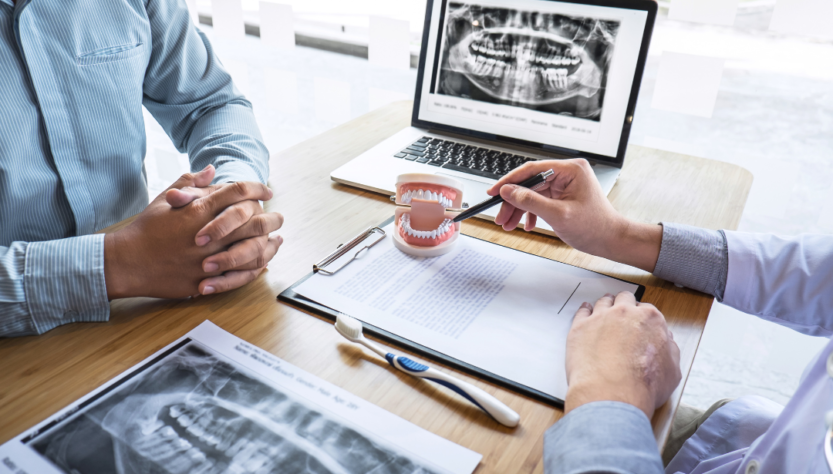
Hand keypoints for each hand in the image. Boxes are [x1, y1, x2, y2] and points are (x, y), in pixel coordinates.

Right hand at [104, 166, 280, 298]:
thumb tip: (211, 169)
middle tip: (279, 217)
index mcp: (199, 211)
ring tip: (276, 239)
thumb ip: (190, 182)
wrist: (127, 262)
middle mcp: (208, 235)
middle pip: (253, 222)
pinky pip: (239, 276)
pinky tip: (263, 263)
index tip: (267, 190)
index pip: (238, 193)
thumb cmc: (145, 229)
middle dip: (271, 218)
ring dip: (268, 245)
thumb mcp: (165, 200)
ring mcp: (208, 260)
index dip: (257, 188)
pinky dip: (255, 269)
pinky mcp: (205, 280)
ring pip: (252, 251)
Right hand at [486, 159, 661, 271]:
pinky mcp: (563, 195)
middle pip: (530, 182)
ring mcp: (565, 184)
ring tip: (509, 224)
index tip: (494, 191)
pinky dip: (531, 212)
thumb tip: (508, 191)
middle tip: (500, 216)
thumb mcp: (558, 215)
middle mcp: (568, 173)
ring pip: (533, 193)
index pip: (532, 169)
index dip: (510, 181)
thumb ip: (530, 201)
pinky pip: (540, 200)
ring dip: (519, 209)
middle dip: (513, 201)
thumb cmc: (595, 227)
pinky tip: (526, 224)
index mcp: (571, 170)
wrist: (611, 240)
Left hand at [564, 292, 680, 418]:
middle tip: (622, 314)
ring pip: (603, 302)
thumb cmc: (642, 385)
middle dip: (624, 305)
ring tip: (604, 310)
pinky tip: (586, 312)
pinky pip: (582, 311)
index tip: (639, 323)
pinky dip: (585, 311)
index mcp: (650, 319)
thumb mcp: (672, 371)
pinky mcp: (580, 327)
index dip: (642, 317)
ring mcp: (600, 318)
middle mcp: (625, 313)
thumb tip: (667, 342)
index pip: (647, 309)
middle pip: (624, 300)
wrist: (612, 393)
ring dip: (605, 305)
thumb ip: (670, 351)